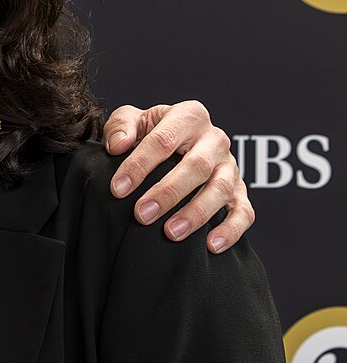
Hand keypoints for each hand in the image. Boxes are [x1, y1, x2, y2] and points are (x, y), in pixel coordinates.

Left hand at [103, 101, 252, 253]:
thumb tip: (118, 145)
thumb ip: (121, 125)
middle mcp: (215, 139)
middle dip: (168, 193)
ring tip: (171, 233)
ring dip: (196, 213)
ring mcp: (231, 166)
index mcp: (189, 116)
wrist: (176, 144)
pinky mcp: (241, 191)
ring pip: (221, 189)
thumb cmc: (151, 132)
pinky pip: (244, 211)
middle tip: (142, 215)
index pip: (163, 140)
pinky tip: (211, 245)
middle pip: (196, 166)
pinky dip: (231, 229)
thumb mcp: (134, 119)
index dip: (139, 165)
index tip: (118, 189)